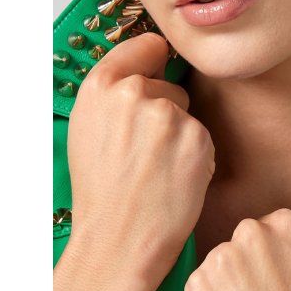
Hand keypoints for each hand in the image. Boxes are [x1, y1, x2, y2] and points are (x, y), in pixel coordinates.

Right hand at [54, 33, 214, 290]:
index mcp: (99, 88)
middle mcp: (133, 94)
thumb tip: (144, 71)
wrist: (119, 242)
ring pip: (188, 116)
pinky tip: (176, 183)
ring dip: (181, 139)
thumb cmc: (101, 198)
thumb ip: (112, 98)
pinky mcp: (197, 139)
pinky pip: (203, 140)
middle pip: (168, 87)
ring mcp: (167, 115)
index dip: (153, 59)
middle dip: (165, 114)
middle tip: (146, 156)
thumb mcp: (87, 133)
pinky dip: (197, 159)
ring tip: (158, 173)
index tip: (159, 64)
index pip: (142, 48)